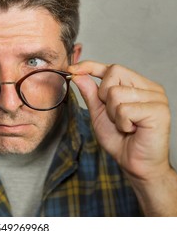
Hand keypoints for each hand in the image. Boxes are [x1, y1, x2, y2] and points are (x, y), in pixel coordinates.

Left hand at [68, 61, 170, 180]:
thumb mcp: (99, 113)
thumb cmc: (120, 140)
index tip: (72, 68)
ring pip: (116, 93)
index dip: (91, 66)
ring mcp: (156, 97)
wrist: (135, 164)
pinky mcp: (159, 110)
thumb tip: (78, 74)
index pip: (112, 67)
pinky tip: (133, 130)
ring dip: (114, 114)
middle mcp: (149, 88)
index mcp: (137, 85)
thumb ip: (91, 93)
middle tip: (116, 116)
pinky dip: (122, 123)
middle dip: (104, 97)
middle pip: (113, 73)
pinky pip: (125, 109)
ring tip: (126, 125)